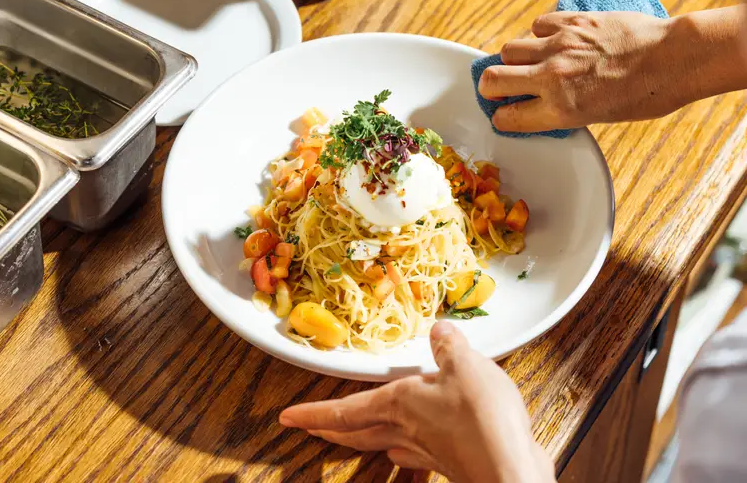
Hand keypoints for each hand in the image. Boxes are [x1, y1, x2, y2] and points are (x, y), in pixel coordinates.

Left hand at [279, 322, 553, 482]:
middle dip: (330, 429)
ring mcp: (427, 450)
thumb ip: (448, 346)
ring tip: (347, 435)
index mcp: (400, 403)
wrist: (512, 471)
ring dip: (361, 438)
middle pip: (357, 431)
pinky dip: (401, 449)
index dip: (313, 412)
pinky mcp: (450, 460)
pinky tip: (404, 450)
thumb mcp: (464, 365)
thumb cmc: (482, 419)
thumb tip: (438, 332)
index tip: (287, 418)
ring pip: (381, 442)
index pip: (345, 409)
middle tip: (308, 428)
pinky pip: (413, 453)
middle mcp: (407, 429)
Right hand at [479, 8, 746, 132]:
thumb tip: (537, 104)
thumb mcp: (598, 116)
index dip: (501, 116)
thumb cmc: (645, 94)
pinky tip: (554, 40)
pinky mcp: (571, 21)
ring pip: (509, 49)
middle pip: (493, 80)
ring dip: (514, 58)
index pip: (507, 117)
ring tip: (529, 61)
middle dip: (490, 87)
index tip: (503, 113)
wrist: (673, 58)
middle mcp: (553, 78)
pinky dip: (539, 34)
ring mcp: (559, 46)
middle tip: (497, 88)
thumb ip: (561, 110)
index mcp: (562, 109)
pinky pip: (537, 25)